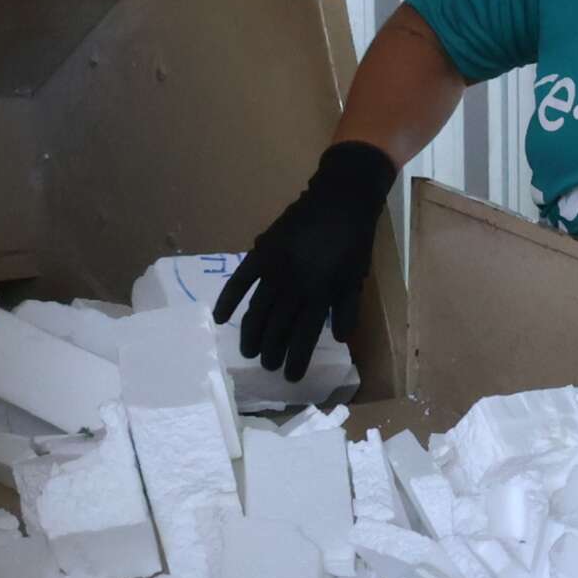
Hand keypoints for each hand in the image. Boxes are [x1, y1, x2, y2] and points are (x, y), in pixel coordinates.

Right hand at [213, 142, 396, 379]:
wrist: (339, 201)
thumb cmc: (353, 242)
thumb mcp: (356, 278)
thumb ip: (347, 309)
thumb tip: (338, 339)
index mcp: (320, 294)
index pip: (304, 336)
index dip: (296, 358)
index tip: (291, 376)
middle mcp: (294, 286)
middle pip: (278, 327)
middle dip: (272, 351)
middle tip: (267, 367)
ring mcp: (275, 269)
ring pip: (258, 310)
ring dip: (251, 333)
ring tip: (248, 352)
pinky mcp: (261, 253)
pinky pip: (240, 280)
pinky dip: (229, 299)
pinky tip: (220, 317)